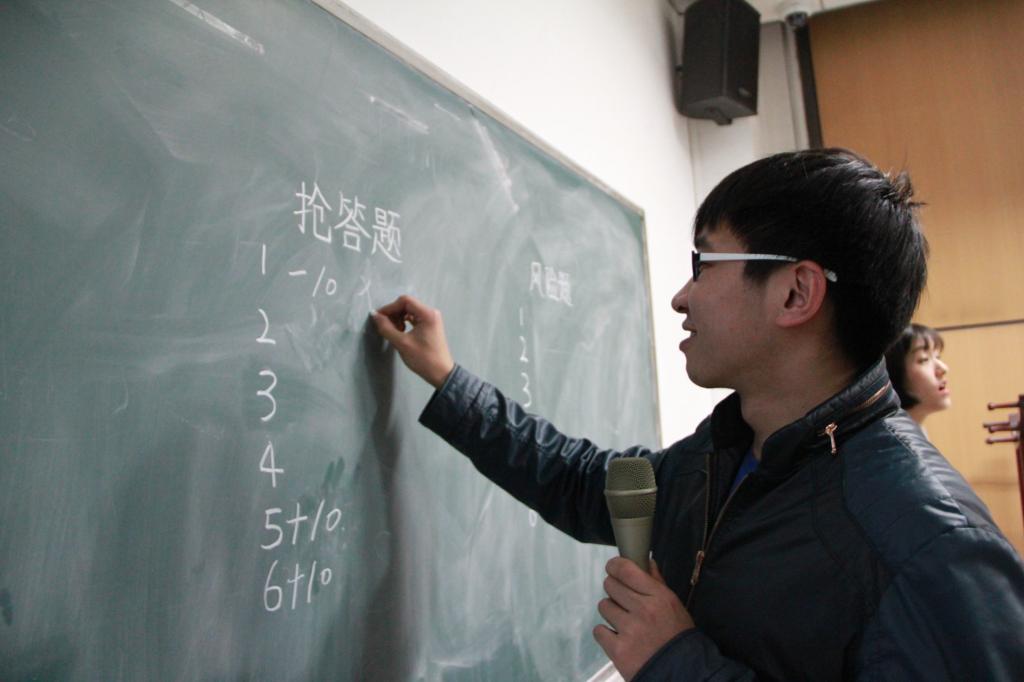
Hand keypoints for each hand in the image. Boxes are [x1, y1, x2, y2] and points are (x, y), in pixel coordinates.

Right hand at [371, 295, 454, 387]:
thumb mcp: (402, 343)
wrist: (440, 373)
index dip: (389, 308)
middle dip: (394, 314)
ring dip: (398, 318)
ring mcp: (431, 319)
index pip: (404, 301)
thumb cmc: (423, 359)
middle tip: (387, 327)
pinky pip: (413, 318)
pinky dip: (404, 323)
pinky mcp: (429, 326)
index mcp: (427, 314)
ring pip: (409, 311)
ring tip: (395, 332)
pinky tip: (401, 332)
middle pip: (407, 305)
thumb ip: (386, 328)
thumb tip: (375, 316)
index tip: (379, 318)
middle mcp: (431, 313)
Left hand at [593, 558, 694, 680]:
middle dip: (614, 590)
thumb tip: (647, 560)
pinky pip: (599, 631)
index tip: (613, 568)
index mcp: (658, 597)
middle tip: (623, 600)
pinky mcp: (618, 650)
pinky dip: (606, 634)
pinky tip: (618, 638)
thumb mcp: (675, 605)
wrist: (681, 672)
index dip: (615, 566)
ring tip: (624, 622)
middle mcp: (642, 610)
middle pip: (610, 585)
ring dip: (611, 612)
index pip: (626, 570)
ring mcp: (629, 631)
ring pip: (603, 606)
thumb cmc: (679, 637)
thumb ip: (657, 583)